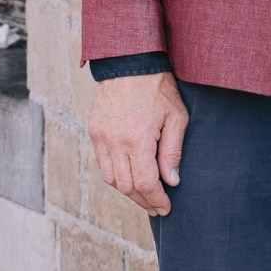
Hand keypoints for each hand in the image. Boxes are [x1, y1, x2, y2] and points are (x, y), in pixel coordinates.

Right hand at [89, 71, 188, 217]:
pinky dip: (115, 175)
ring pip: (111, 179)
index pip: (145, 183)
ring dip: (128, 191)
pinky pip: (101, 164)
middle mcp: (114, 142)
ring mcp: (101, 137)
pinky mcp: (94, 131)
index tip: (166, 207)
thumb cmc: (158, 88)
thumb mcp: (176, 117)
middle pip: (126, 186)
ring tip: (145, 195)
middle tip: (158, 206)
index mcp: (137, 139)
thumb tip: (171, 181)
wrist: (129, 63)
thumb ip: (172, 152)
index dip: (156, 199)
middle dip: (143, 200)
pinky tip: (129, 177)